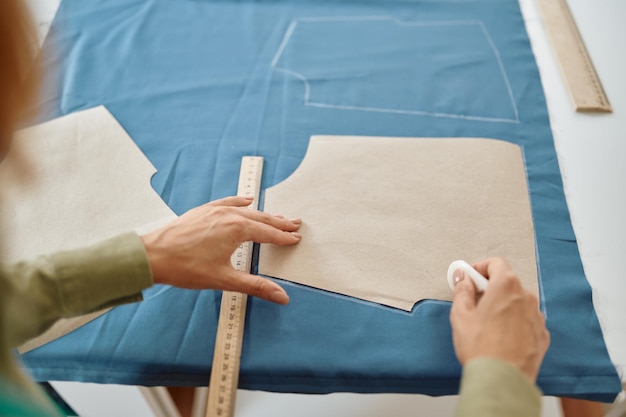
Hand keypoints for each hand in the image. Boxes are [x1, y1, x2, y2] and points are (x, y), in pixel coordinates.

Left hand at [140, 196, 300, 303]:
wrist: (153, 256)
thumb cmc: (185, 268)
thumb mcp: (224, 279)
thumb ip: (256, 286)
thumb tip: (282, 296)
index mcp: (237, 229)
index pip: (268, 234)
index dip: (284, 238)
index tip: (296, 238)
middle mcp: (228, 215)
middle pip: (261, 218)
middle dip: (279, 223)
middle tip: (295, 223)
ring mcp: (215, 210)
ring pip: (246, 210)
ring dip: (264, 214)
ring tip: (277, 216)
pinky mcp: (203, 211)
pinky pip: (227, 202)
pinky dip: (240, 202)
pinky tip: (246, 200)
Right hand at [449, 257, 549, 380]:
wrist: (502, 380)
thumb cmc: (482, 348)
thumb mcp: (461, 315)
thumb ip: (462, 291)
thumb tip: (463, 279)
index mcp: (506, 286)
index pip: (496, 263)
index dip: (480, 267)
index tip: (469, 277)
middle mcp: (526, 297)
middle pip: (507, 282)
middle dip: (490, 287)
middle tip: (473, 300)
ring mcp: (536, 316)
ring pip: (517, 301)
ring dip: (503, 304)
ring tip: (486, 323)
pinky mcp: (541, 334)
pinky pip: (526, 319)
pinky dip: (514, 321)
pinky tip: (501, 336)